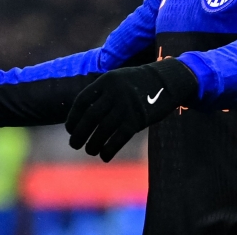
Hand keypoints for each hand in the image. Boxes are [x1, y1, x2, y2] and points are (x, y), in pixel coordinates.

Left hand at [65, 59, 197, 161]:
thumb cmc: (138, 84)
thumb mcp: (118, 80)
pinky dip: (109, 149)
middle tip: (74, 144)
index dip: (73, 117)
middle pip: (90, 117)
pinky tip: (104, 156)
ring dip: (93, 144)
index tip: (70, 129)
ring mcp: (127, 106)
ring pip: (103, 130)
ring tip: (89, 150)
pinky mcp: (138, 119)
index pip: (82, 101)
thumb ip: (102, 94)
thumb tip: (83, 118)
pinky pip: (119, 138)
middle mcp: (115, 92)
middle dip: (79, 133)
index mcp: (106, 81)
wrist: (166, 81)